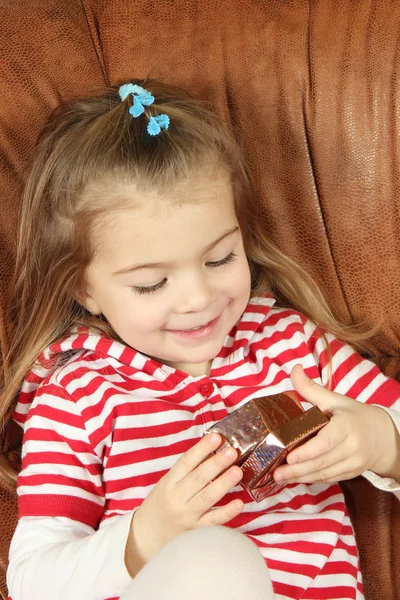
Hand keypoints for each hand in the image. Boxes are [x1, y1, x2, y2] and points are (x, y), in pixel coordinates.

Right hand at [125, 433, 243, 574]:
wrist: (146, 537)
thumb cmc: (160, 504)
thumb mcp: (167, 483)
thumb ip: (186, 471)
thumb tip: (212, 450)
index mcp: (169, 483)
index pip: (186, 462)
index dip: (202, 449)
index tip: (216, 437)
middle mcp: (177, 498)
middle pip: (198, 478)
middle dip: (216, 464)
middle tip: (231, 451)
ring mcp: (187, 516)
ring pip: (207, 498)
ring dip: (223, 483)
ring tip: (237, 471)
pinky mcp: (196, 532)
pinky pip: (213, 522)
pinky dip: (227, 513)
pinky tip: (239, 503)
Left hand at [273, 365, 399, 485]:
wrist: (382, 435)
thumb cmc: (353, 415)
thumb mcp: (334, 399)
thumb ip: (311, 388)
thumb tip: (294, 369)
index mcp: (346, 426)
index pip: (326, 442)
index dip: (308, 451)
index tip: (290, 457)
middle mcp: (352, 447)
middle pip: (322, 462)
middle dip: (297, 470)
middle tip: (275, 473)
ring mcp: (354, 463)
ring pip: (325, 474)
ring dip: (301, 477)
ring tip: (279, 478)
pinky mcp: (352, 473)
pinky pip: (330, 479)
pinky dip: (312, 479)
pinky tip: (295, 479)